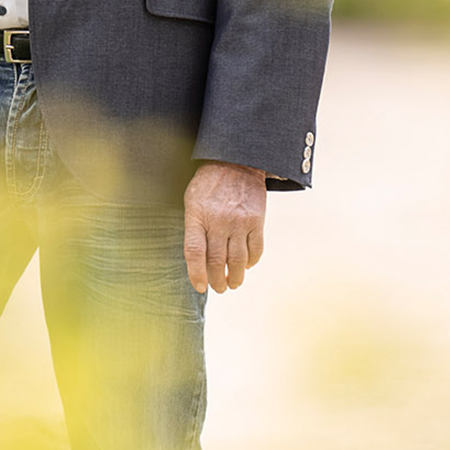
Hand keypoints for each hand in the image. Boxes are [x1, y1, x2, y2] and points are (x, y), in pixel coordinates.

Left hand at [183, 161, 267, 293]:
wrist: (237, 161)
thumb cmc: (209, 183)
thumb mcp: (192, 200)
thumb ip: (193, 227)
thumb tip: (197, 259)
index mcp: (197, 215)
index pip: (194, 252)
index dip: (196, 274)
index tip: (200, 286)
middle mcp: (218, 220)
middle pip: (217, 261)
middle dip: (217, 281)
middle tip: (218, 288)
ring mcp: (239, 221)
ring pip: (238, 261)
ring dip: (235, 277)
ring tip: (233, 284)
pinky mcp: (257, 220)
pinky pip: (256, 250)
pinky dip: (251, 263)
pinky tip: (247, 266)